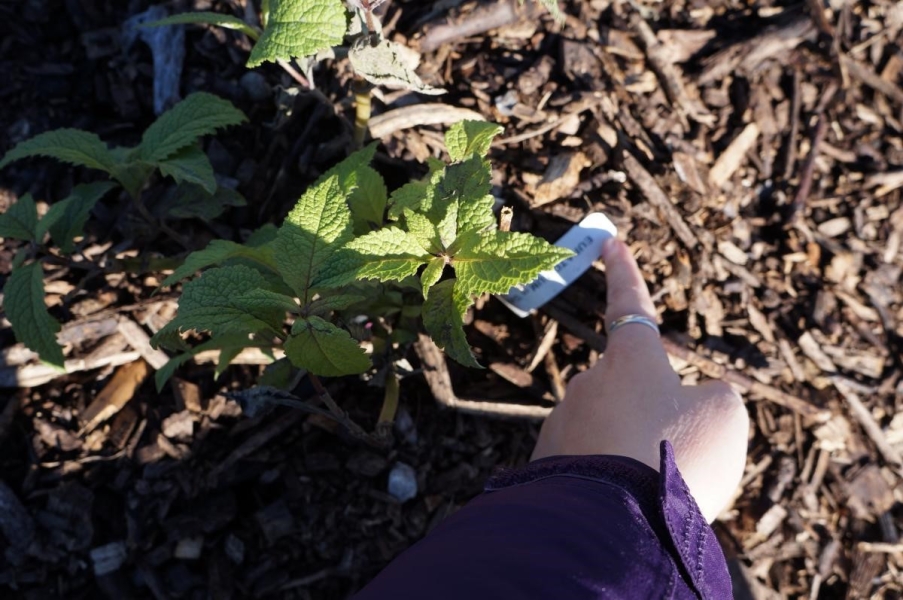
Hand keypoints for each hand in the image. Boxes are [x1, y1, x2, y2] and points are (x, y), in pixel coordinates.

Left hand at [532, 238, 748, 521]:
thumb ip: (713, 397)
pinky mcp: (545, 463)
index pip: (630, 305)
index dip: (625, 273)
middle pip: (629, 395)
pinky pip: (589, 466)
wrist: (614, 522)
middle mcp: (588, 382)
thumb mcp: (726, 418)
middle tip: (676, 463)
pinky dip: (608, 483)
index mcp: (630, 359)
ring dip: (631, 457)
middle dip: (651, 422)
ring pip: (610, 436)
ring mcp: (563, 422)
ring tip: (653, 493)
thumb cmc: (677, 457)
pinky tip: (623, 508)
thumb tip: (692, 400)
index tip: (609, 242)